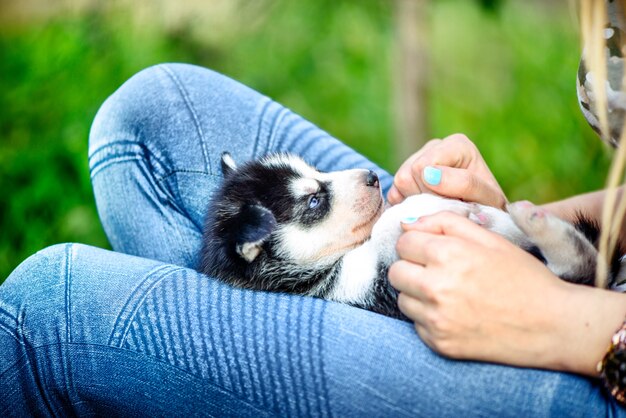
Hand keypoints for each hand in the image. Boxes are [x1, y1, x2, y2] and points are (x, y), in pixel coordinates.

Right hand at [387, 134, 506, 208]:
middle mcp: (435, 146)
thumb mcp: (487, 200)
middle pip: (408, 174)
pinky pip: (394, 193)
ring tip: (438, 207)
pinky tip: (426, 207)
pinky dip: (407, 206)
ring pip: (400, 183)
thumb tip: (428, 173)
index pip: (422, 167)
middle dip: (425, 197)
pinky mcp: (405, 175)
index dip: (433, 192)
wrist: (482, 220)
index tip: (456, 203)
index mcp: (458, 144)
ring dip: (417, 202)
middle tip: (446, 207)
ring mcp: (417, 158)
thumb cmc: (489, 210)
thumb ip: (465, 184)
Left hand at [388, 211, 570, 368]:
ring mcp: (436, 319)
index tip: (433, 250)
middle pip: (396, 272)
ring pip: (402, 299)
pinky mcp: (439, 343)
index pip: (403, 243)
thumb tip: (406, 223)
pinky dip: (429, 319)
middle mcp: (437, 286)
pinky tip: (456, 315)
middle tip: (437, 272)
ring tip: (448, 293)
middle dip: (411, 268)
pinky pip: (416, 325)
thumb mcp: (490, 238)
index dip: (418, 244)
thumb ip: (445, 222)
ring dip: (417, 294)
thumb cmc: (523, 276)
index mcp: (448, 254)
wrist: (553, 325)